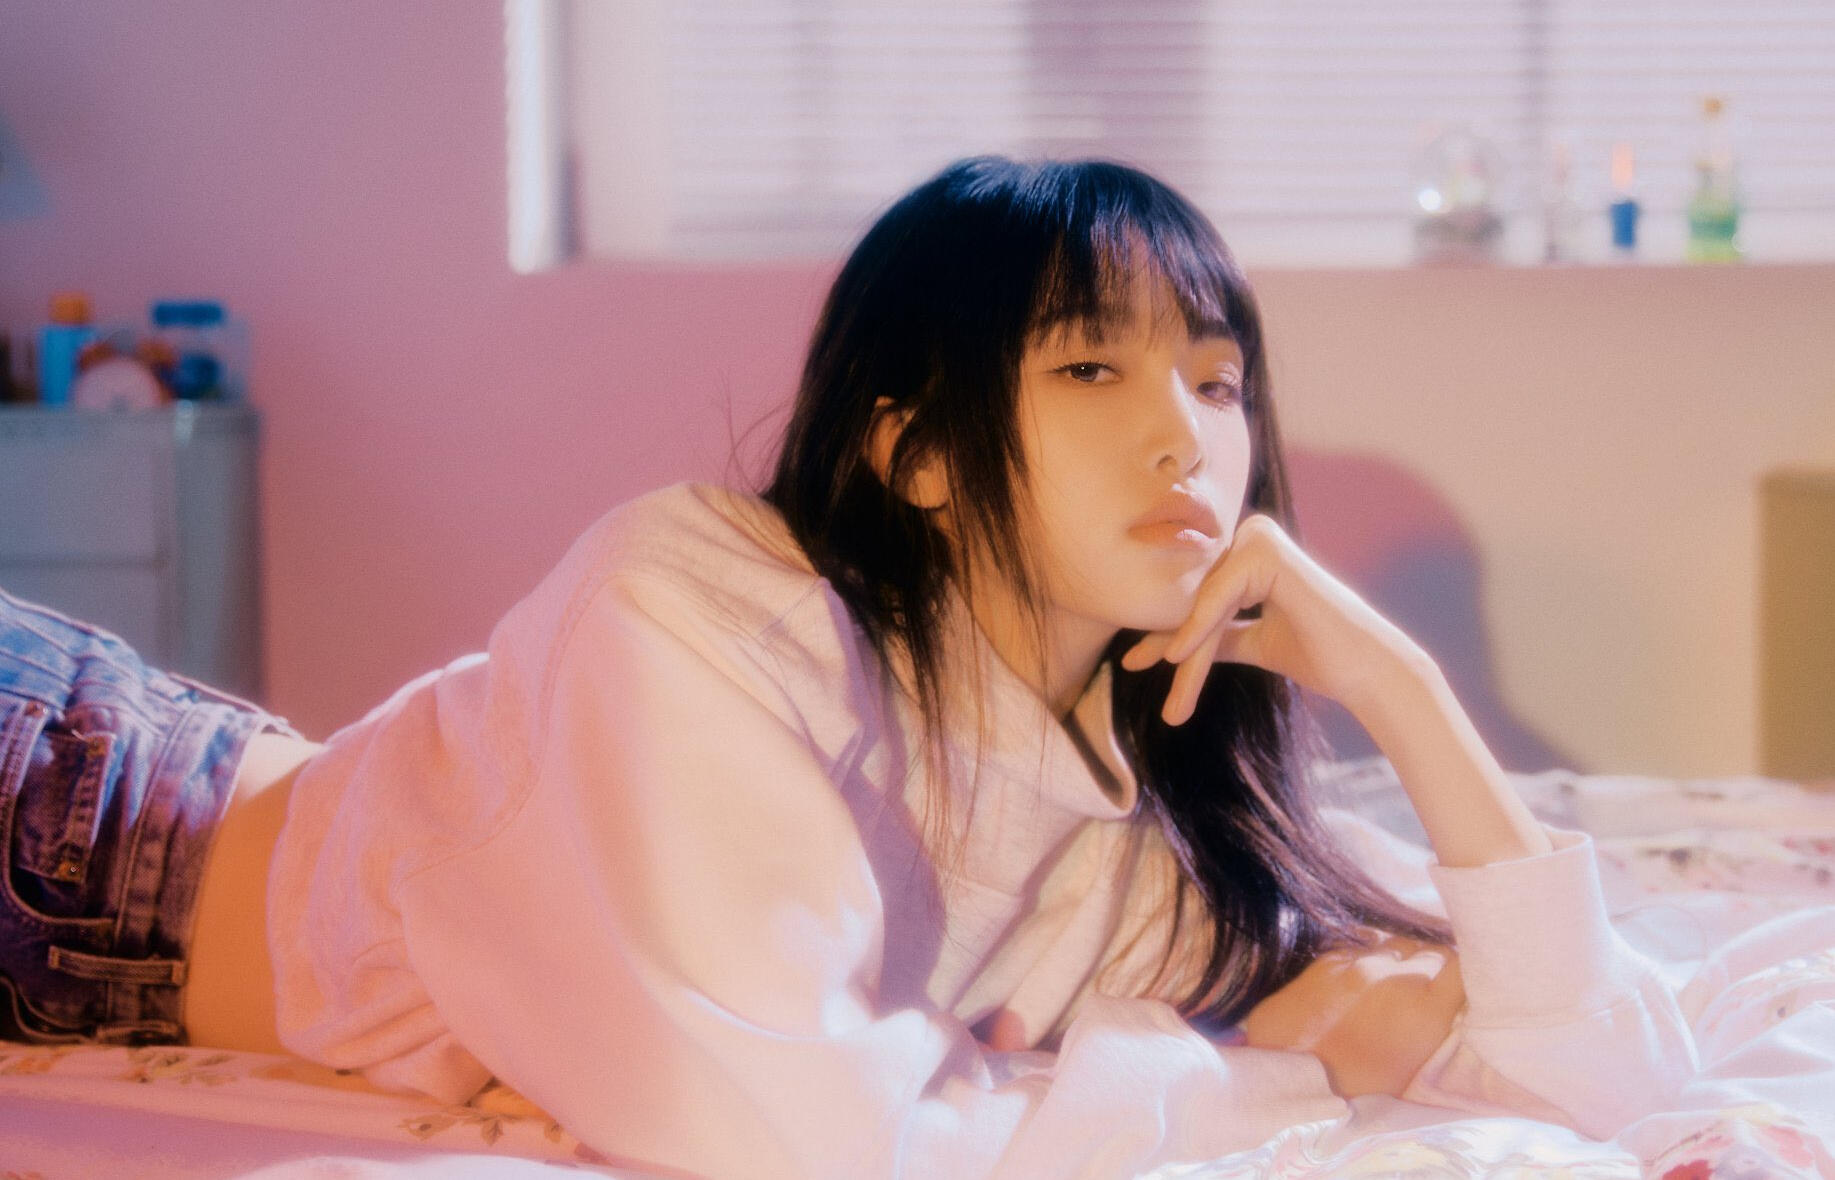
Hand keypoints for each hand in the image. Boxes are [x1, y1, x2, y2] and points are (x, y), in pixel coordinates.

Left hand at [1119, 513, 1426, 724]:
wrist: (1365, 670)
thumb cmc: (1317, 654)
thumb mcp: (1252, 641)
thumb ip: (1218, 634)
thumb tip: (1167, 644)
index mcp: (1250, 553)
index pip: (1195, 595)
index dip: (1163, 628)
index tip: (1130, 659)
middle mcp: (1253, 536)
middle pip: (1194, 597)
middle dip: (1165, 637)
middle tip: (1127, 667)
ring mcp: (1261, 538)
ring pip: (1202, 601)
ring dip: (1181, 645)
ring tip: (1160, 686)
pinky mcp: (1269, 551)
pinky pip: (1218, 595)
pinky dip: (1198, 626)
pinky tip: (1176, 655)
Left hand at [1240, 936, 1465, 1098]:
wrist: (1287, 1069)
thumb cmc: (1353, 1083)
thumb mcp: (1410, 1067)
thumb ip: (1435, 1026)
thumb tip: (1452, 1005)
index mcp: (1426, 1012)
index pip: (1464, 966)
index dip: (1470, 969)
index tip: (1467, 979)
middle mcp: (1398, 978)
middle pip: (1432, 950)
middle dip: (1436, 964)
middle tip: (1429, 983)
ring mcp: (1363, 962)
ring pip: (1398, 942)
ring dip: (1403, 956)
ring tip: (1395, 979)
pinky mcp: (1333, 956)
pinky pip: (1365, 943)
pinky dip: (1371, 955)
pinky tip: (1364, 976)